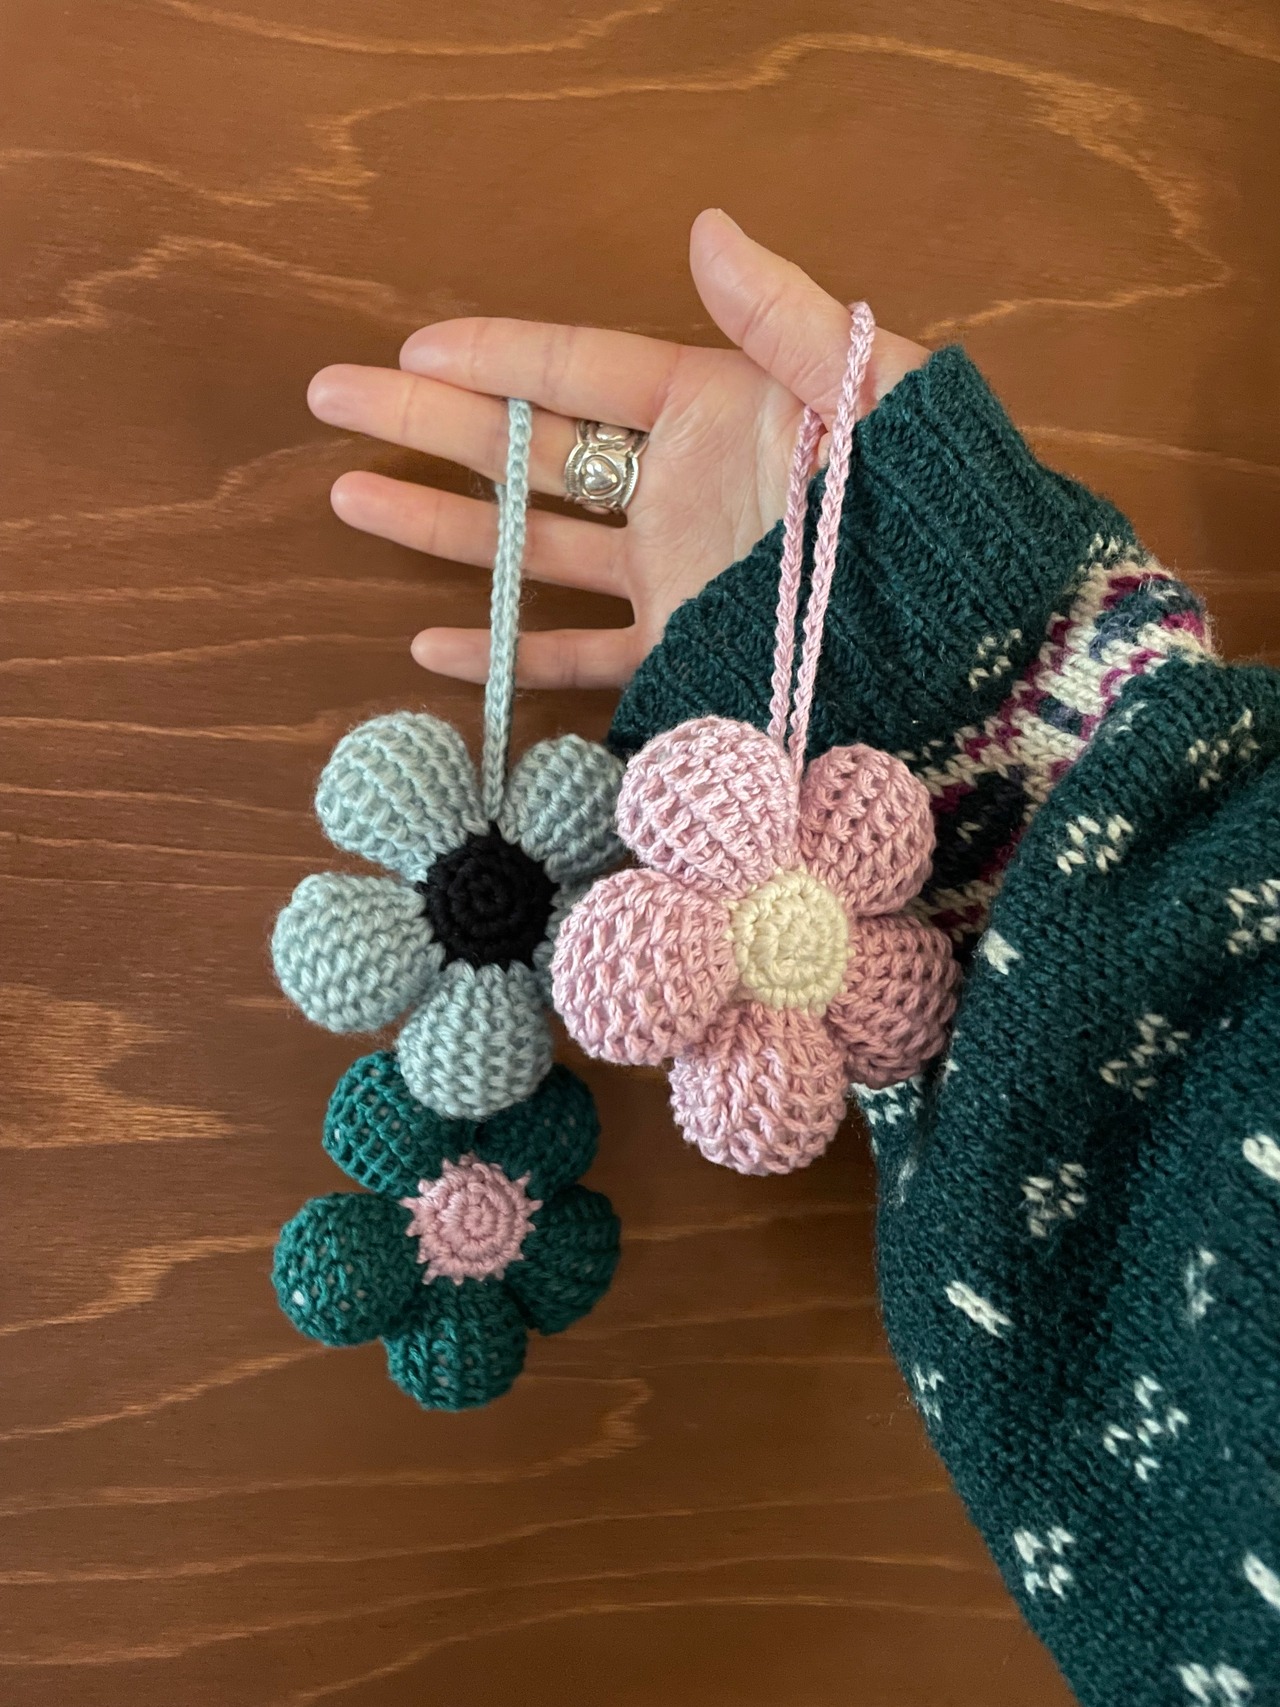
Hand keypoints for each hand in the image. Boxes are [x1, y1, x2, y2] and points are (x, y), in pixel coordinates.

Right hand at [307, 210, 928, 689]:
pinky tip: (433, 644)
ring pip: (534, 548)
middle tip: (331, 398)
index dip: (492, 358)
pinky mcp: (682, 652)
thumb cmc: (934, 498)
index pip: (576, 372)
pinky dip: (508, 653)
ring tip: (348, 499)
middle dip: (428, 423)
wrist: (978, 633)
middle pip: (529, 448)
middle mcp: (674, 485)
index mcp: (710, 406)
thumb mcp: (868, 386)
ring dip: (444, 528)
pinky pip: (579, 654)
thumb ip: (781, 317)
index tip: (408, 349)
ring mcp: (670, 573)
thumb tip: (704, 227)